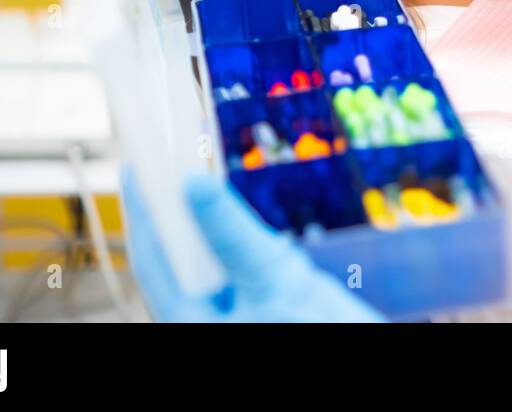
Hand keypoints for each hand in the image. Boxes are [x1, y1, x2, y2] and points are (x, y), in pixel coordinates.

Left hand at [122, 168, 382, 322]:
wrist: (376, 349)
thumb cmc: (315, 330)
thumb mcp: (272, 277)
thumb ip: (232, 232)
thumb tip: (193, 183)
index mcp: (187, 320)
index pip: (151, 257)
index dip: (142, 208)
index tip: (136, 165)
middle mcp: (201, 319)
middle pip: (177, 257)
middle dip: (176, 210)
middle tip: (170, 162)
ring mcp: (229, 315)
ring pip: (207, 264)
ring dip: (208, 224)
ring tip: (203, 180)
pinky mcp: (256, 311)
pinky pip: (235, 272)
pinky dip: (236, 243)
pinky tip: (248, 224)